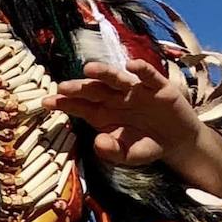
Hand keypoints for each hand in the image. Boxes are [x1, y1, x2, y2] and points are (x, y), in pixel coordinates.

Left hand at [45, 60, 201, 167]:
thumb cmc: (145, 145)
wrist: (176, 143)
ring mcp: (135, 91)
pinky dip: (142, 70)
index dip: (64, 103)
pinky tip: (132, 65)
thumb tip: (98, 143)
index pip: (80, 106)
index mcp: (102, 114)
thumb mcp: (128, 155)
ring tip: (89, 69)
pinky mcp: (158, 87)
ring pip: (117, 79)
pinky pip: (148, 76)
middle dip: (78, 88)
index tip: (46, 102)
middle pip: (94, 90)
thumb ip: (113, 151)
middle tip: (63, 87)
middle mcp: (115, 98)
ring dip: (104, 73)